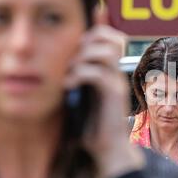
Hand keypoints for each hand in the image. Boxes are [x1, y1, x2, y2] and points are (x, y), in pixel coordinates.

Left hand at [64, 7, 144, 177]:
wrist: (109, 148)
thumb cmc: (94, 126)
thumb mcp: (82, 97)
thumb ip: (77, 80)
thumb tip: (60, 70)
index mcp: (108, 71)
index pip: (110, 38)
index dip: (97, 29)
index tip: (75, 41)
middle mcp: (116, 73)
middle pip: (112, 38)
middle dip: (89, 40)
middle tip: (72, 58)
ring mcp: (117, 82)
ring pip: (107, 52)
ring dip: (83, 56)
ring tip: (69, 72)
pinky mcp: (114, 94)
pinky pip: (97, 74)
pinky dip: (79, 75)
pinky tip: (68, 86)